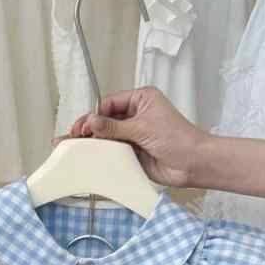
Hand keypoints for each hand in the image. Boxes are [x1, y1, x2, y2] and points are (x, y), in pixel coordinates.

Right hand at [56, 86, 210, 187]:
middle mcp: (135, 116)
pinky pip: (112, 152)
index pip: (109, 104)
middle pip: (105, 120)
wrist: (192, 164)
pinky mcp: (131, 153)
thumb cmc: (177, 138)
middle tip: (73, 137)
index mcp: (140, 100)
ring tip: (72, 147)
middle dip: (89, 128)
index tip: (83, 126)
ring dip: (92, 141)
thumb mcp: (142, 127)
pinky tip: (87, 157)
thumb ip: (114, 126)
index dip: (95, 114)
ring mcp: (132, 135)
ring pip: (106, 136)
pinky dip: (100, 154)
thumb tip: (91, 121)